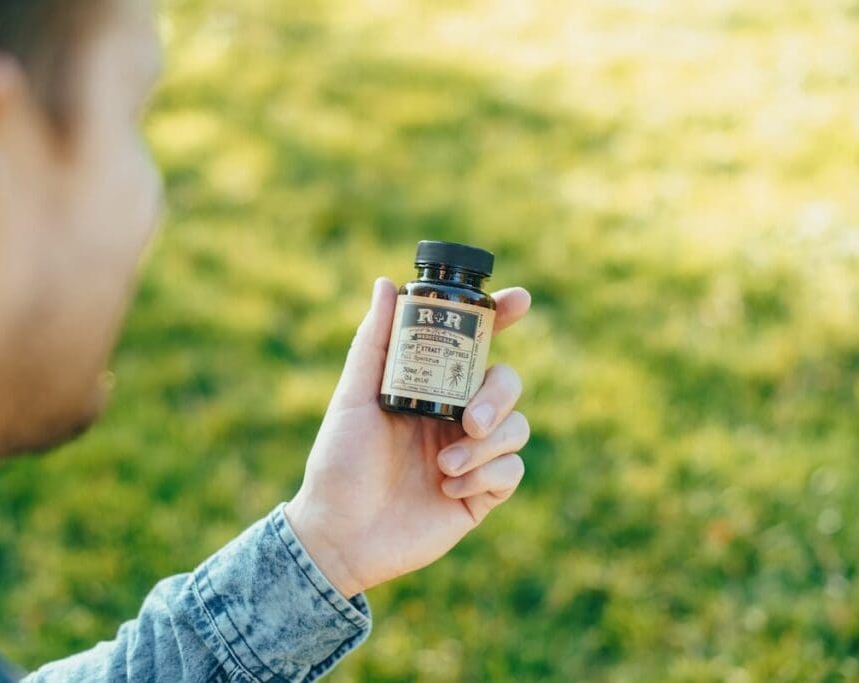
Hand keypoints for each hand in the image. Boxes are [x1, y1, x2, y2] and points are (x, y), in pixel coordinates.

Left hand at [284, 277, 531, 597]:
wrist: (339, 534)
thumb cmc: (339, 463)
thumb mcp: (353, 399)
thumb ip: (373, 344)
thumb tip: (386, 283)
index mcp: (432, 388)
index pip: (477, 345)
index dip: (502, 318)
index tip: (520, 300)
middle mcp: (458, 416)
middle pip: (508, 383)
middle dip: (498, 394)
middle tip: (470, 418)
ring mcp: (473, 454)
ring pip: (518, 427)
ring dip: (487, 444)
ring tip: (445, 465)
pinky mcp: (482, 494)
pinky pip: (512, 471)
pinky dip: (486, 474)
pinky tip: (450, 488)